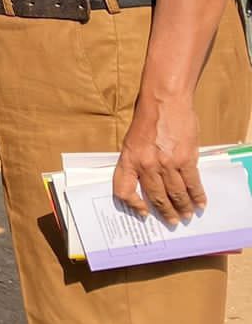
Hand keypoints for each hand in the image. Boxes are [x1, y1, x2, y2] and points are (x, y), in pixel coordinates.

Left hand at [112, 96, 202, 224]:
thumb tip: (145, 182)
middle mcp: (146, 165)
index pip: (123, 190)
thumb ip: (137, 161)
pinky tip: (200, 203)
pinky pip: (192, 184)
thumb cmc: (147, 119)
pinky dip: (197, 196)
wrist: (164, 101)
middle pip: (155, 196)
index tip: (142, 212)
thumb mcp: (132, 141)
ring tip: (187, 216)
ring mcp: (167, 163)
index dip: (132, 205)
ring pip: (175, 194)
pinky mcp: (185, 159)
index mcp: (129, 160)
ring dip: (182, 208)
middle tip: (172, 222)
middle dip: (165, 212)